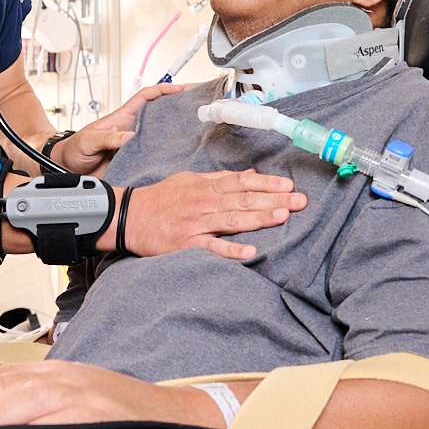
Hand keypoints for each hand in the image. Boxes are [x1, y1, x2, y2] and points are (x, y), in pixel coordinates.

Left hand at [0, 361, 199, 428]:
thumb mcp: (70, 408)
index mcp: (50, 373)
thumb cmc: (121, 420)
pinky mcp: (93, 410)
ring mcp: (77, 390)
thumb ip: (30, 417)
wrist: (175, 418)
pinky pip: (47, 414)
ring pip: (15, 396)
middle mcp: (59, 375)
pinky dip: (16, 424)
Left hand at [51, 83, 187, 175]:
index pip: (145, 98)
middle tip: (197, 108)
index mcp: (122, 119)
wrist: (67, 171)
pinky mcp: (135, 164)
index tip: (179, 88)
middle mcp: (132, 131)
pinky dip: (165, 159)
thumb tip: (131, 138)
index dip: (162, 90)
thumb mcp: (89, 141)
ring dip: (175, 136)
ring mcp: (134, 147)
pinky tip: (178, 161)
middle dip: (177, 109)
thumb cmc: (74, 150)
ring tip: (196, 134)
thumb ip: (108, 138)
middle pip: (159, 116)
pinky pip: (153, 159)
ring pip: (160, 138)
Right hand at [124, 169, 306, 260]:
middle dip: (273, 200)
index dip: (266, 183)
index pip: (241, 182)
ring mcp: (195, 224)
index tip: (288, 185)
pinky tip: (251, 253)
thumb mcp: (189, 180)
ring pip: (232, 220)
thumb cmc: (161, 199)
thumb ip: (219, 178)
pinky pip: (211, 248)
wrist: (128, 216)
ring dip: (258, 218)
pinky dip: (231, 250)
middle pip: (242, 199)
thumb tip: (248, 174)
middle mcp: (203, 202)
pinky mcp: (186, 244)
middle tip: (299, 201)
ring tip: (282, 216)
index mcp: (205, 186)